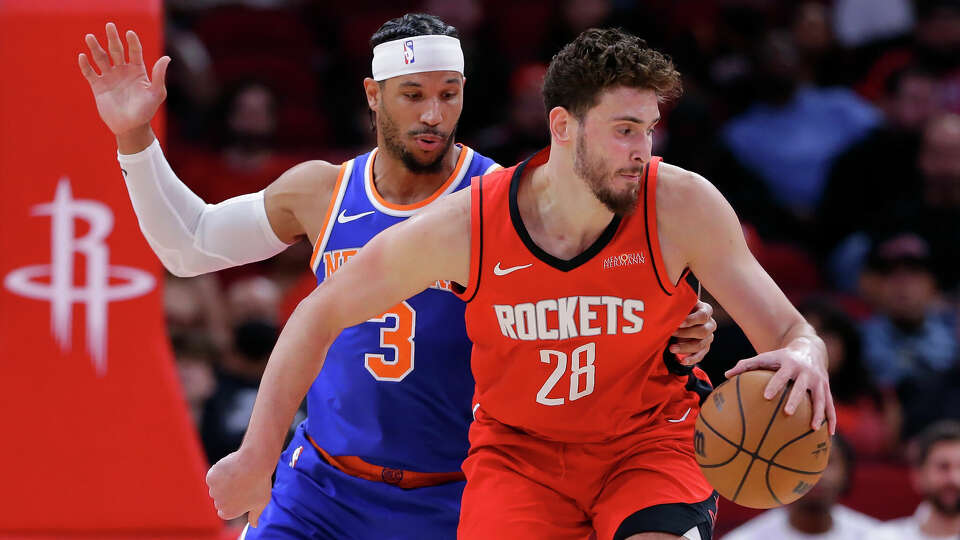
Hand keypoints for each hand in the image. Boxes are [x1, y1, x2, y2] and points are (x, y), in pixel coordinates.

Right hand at [78, 22, 169, 136]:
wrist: (131, 127)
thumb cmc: (146, 111)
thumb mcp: (156, 93)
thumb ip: (159, 75)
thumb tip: (167, 57)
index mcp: (137, 71)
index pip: (135, 51)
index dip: (132, 42)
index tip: (129, 33)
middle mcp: (122, 71)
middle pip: (116, 50)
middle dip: (113, 38)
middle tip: (109, 26)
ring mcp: (110, 77)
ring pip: (101, 58)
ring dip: (95, 47)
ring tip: (90, 36)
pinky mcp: (98, 86)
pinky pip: (90, 73)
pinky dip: (86, 65)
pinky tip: (83, 56)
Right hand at [206, 449, 272, 526]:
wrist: (255, 462)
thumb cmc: (261, 482)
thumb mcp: (261, 502)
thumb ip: (255, 515)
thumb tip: (254, 525)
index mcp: (229, 513)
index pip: (225, 509)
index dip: (234, 500)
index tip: (243, 491)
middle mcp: (219, 504)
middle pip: (219, 498)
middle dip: (228, 491)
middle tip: (242, 481)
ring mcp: (213, 491)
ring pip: (216, 486)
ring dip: (224, 480)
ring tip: (238, 474)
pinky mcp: (210, 478)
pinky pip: (214, 475)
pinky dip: (220, 471)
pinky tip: (232, 468)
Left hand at [669, 301, 716, 365]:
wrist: (683, 320)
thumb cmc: (682, 311)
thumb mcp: (682, 306)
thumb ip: (679, 307)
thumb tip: (668, 308)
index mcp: (705, 311)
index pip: (703, 315)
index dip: (691, 320)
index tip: (679, 323)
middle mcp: (710, 324)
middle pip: (702, 331)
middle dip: (685, 333)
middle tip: (672, 333)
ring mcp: (709, 337)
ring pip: (700, 345)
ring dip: (685, 347)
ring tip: (672, 348)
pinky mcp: (705, 348)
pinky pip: (700, 355)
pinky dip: (691, 359)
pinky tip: (682, 361)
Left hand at [725, 343, 836, 434]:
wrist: (810, 347)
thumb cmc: (781, 357)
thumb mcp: (766, 357)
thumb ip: (747, 365)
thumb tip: (726, 375)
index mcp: (790, 364)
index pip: (781, 375)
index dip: (775, 385)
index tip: (766, 396)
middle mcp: (806, 372)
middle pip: (802, 387)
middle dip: (796, 399)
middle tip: (787, 413)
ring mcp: (819, 381)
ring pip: (821, 398)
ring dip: (818, 413)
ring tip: (813, 428)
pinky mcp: (827, 388)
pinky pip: (830, 405)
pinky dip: (831, 419)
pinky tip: (829, 434)